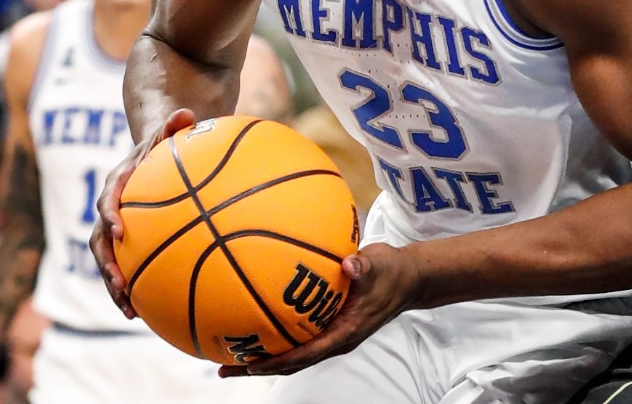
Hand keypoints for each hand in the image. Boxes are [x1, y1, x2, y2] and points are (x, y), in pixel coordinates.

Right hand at [89, 108, 196, 317]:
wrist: (151, 151)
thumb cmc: (164, 143)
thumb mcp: (168, 131)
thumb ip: (174, 123)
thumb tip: (186, 112)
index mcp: (119, 182)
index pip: (108, 198)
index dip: (110, 215)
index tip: (119, 232)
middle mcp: (111, 207)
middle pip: (100, 240)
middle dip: (107, 264)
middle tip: (120, 284)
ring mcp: (116, 227)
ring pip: (108, 261)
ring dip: (115, 285)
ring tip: (130, 310)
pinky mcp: (127, 241)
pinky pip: (126, 266)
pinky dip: (133, 287)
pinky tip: (148, 313)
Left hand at [218, 243, 418, 377]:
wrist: (407, 278)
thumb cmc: (391, 271)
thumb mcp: (380, 265)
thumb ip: (364, 266)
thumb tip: (349, 263)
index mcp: (346, 332)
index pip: (307, 354)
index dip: (278, 362)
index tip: (250, 365)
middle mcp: (335, 339)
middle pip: (292, 362)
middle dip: (258, 368)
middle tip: (224, 369)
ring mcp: (332, 334)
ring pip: (292, 354)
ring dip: (263, 357)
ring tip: (229, 357)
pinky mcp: (329, 325)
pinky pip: (297, 337)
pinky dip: (275, 337)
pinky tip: (254, 325)